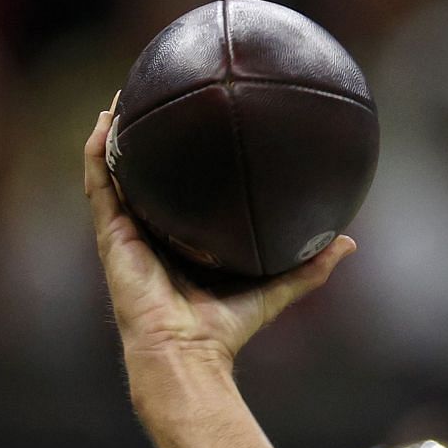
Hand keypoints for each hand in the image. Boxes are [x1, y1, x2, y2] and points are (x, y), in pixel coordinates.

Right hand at [84, 100, 354, 366]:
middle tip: (160, 99)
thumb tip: (348, 242)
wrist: (188, 350)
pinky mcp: (111, 234)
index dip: (188, 163)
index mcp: (185, 243)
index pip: (184, 195)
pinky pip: (100, 184)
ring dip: (116, 135)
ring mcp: (128, 231)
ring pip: (116, 172)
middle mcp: (154, 234)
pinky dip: (99, 152)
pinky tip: (106, 121)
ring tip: (123, 97)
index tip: (202, 127)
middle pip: (147, 177)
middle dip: (148, 140)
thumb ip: (311, 267)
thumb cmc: (227, 328)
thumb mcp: (277, 288)